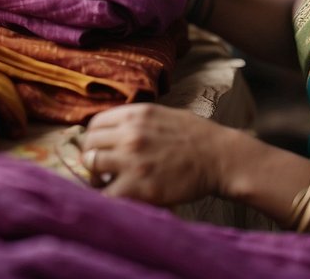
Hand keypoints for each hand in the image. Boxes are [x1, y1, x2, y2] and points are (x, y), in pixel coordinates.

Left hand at [80, 103, 228, 205]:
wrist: (220, 158)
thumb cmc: (195, 136)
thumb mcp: (162, 115)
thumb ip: (135, 120)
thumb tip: (111, 132)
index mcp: (135, 114)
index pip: (94, 124)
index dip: (94, 139)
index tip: (98, 149)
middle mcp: (129, 133)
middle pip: (89, 144)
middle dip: (90, 157)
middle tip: (100, 169)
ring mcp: (133, 160)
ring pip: (92, 165)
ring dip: (95, 176)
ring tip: (106, 183)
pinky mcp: (140, 186)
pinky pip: (107, 193)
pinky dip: (106, 197)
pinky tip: (116, 197)